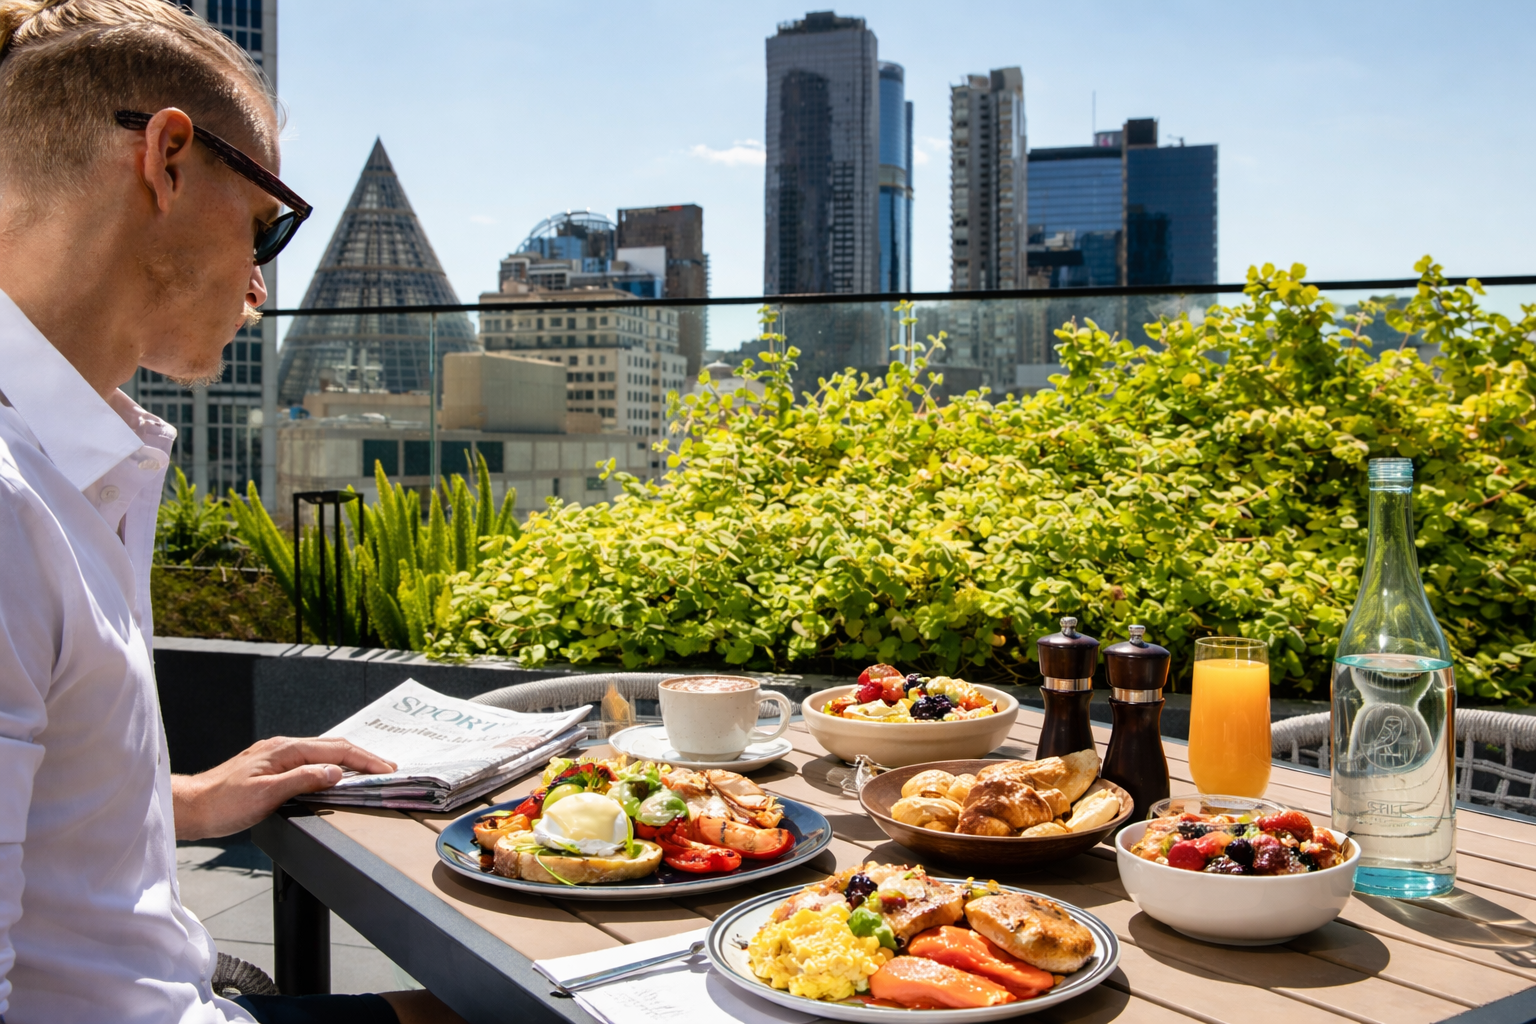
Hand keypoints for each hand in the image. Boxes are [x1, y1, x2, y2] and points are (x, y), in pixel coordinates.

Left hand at [172, 736, 395, 839]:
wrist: (191, 807)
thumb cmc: (222, 804)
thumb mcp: (267, 795)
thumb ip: (304, 780)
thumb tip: (336, 772)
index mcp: (285, 750)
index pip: (336, 750)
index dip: (365, 760)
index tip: (386, 770)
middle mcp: (282, 747)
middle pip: (332, 746)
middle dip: (363, 756)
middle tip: (386, 769)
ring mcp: (275, 756)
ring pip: (321, 752)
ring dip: (348, 760)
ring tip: (368, 770)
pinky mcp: (270, 767)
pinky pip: (309, 760)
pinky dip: (330, 765)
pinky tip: (333, 774)